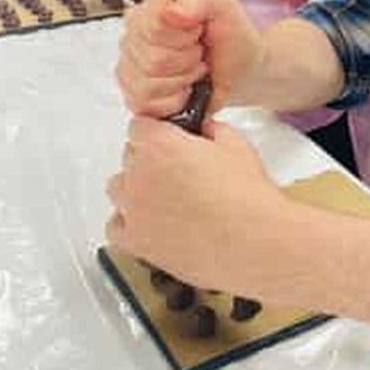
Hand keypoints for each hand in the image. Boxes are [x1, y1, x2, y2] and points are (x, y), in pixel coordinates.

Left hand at [105, 117, 298, 294]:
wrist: (253, 242)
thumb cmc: (247, 198)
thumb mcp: (236, 145)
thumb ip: (212, 131)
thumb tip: (207, 131)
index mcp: (161, 145)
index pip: (139, 127)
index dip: (157, 132)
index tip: (168, 139)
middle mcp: (140, 175)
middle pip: (130, 156)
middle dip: (150, 160)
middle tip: (178, 171)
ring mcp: (134, 210)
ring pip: (118, 188)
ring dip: (136, 188)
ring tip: (164, 197)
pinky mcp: (137, 242)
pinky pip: (116, 226)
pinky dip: (128, 222)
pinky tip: (150, 222)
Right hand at [116, 0, 259, 117]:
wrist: (239, 68)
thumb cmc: (228, 36)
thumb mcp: (223, 6)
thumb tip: (173, 12)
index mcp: (152, 3)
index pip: (153, 24)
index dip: (182, 33)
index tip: (198, 30)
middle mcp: (134, 31)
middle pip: (152, 57)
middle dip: (186, 59)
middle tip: (199, 52)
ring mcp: (130, 62)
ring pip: (147, 82)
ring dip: (181, 79)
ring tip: (194, 69)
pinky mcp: (134, 92)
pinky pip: (145, 102)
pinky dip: (174, 99)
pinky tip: (185, 87)